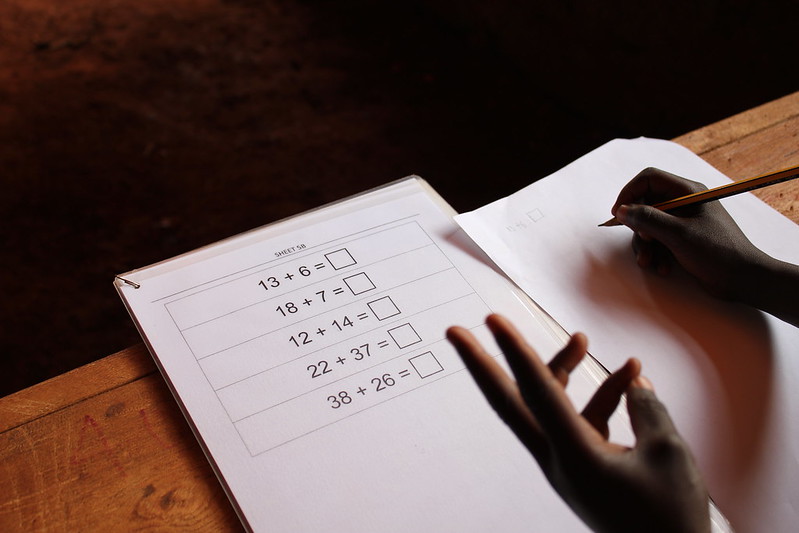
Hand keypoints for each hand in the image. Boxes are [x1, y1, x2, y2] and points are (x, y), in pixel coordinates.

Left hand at [447, 314, 708, 532]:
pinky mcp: (582, 466)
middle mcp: (558, 458)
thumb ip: (647, 409)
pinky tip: (628, 378)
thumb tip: (633, 381)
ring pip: (549, 405)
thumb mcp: (668, 454)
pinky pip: (579, 421)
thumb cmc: (671, 515)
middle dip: (484, 365)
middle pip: (511, 402)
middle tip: (455, 332)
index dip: (514, 352)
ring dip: (563, 371)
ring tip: (581, 338)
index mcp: (574, 457)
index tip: (490, 322)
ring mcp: (566, 463)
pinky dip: (600, 398)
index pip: (536, 393)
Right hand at [611, 167, 772, 299]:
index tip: (618, 213)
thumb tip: (622, 210)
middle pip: (645, 203)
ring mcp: (683, 221)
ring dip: (645, 245)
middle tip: (643, 240)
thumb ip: (647, 219)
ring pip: (648, 225)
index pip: (649, 179)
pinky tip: (662, 267)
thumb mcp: (678, 234)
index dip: (630, 193)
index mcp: (688, 192)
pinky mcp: (682, 239)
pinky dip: (656, 254)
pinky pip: (658, 240)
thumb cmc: (717, 251)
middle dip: (638, 226)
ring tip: (649, 262)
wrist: (743, 278)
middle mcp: (684, 202)